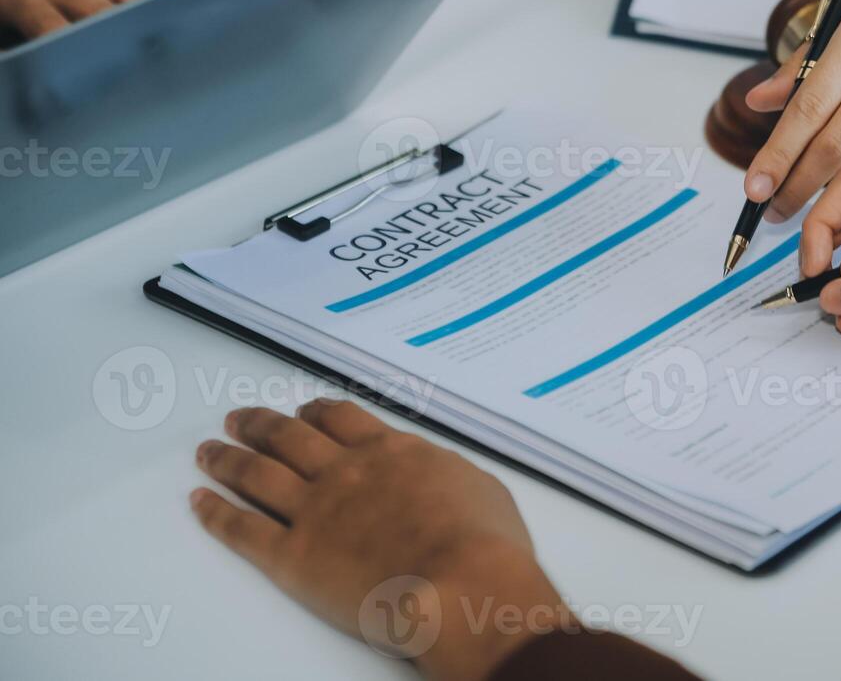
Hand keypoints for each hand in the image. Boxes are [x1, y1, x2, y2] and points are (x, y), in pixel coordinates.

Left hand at [191, 399, 562, 680]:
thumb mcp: (480, 487)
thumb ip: (447, 473)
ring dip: (228, 458)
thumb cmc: (485, 541)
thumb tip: (440, 475)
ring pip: (257, 474)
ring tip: (208, 450)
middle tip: (239, 419)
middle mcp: (345, 472)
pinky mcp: (292, 557)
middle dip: (260, 425)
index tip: (300, 411)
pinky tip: (199, 501)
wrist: (462, 584)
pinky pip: (242, 529)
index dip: (315, 413)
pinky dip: (215, 512)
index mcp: (391, 452)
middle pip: (290, 437)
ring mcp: (314, 511)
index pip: (341, 420)